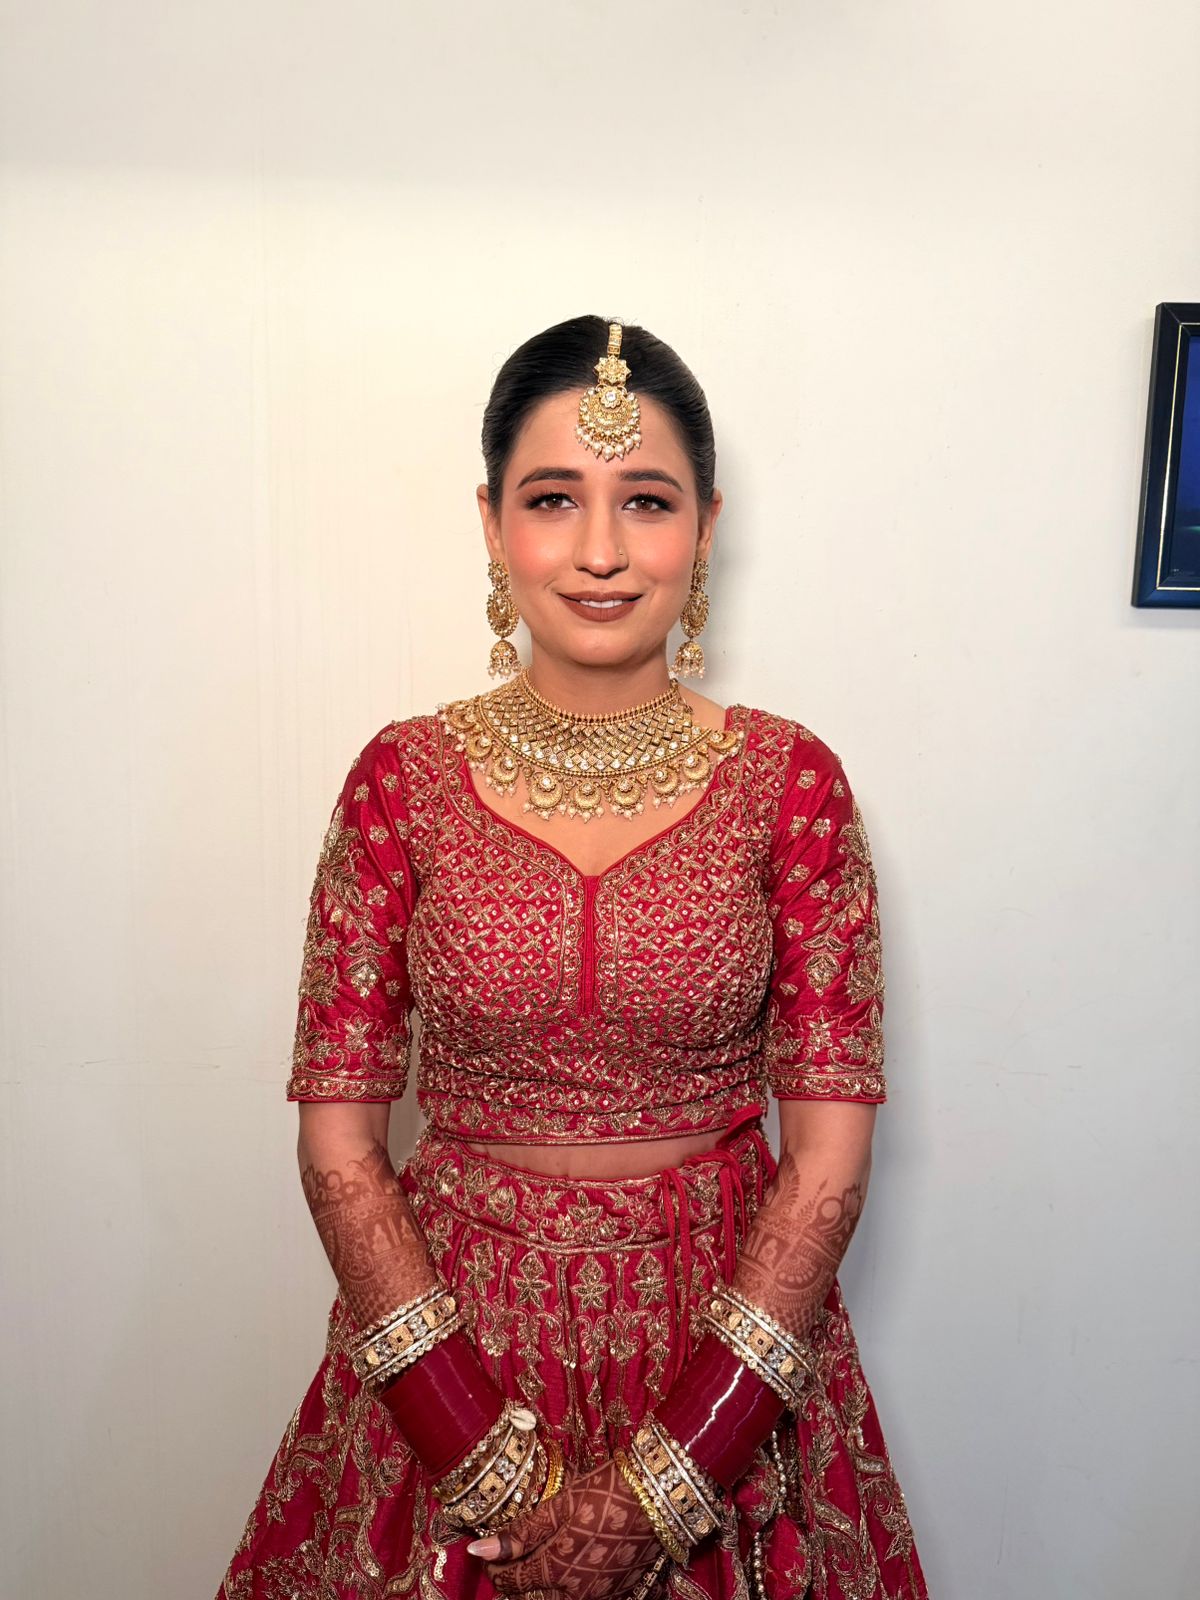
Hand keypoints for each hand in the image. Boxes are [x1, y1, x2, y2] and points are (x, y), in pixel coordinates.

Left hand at [467, 1460, 667, 1598]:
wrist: (658, 1496)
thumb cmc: (604, 1492)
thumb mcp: (558, 1506)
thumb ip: (520, 1533)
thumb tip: (478, 1551)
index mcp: (556, 1570)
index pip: (512, 1582)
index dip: (496, 1570)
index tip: (489, 1556)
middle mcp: (575, 1594)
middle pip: (532, 1599)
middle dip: (515, 1584)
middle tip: (507, 1563)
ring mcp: (599, 1597)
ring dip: (540, 1589)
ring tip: (534, 1567)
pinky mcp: (620, 1593)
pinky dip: (568, 1590)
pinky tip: (568, 1571)